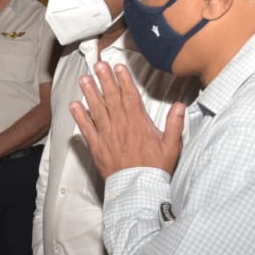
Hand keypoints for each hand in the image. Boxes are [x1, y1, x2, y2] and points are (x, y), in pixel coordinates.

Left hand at [70, 61, 184, 179]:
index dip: (124, 80)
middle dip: (105, 80)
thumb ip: (175, 124)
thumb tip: (180, 105)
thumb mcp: (171, 146)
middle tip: (99, 65)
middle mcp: (121, 125)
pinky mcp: (97, 146)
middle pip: (111, 98)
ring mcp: (107, 135)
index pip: (130, 96)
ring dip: (90, 93)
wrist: (138, 189)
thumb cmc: (155, 169)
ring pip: (97, 109)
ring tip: (84, 78)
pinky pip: (86, 129)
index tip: (118, 67)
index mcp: (138, 123)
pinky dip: (80, 116)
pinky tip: (74, 105)